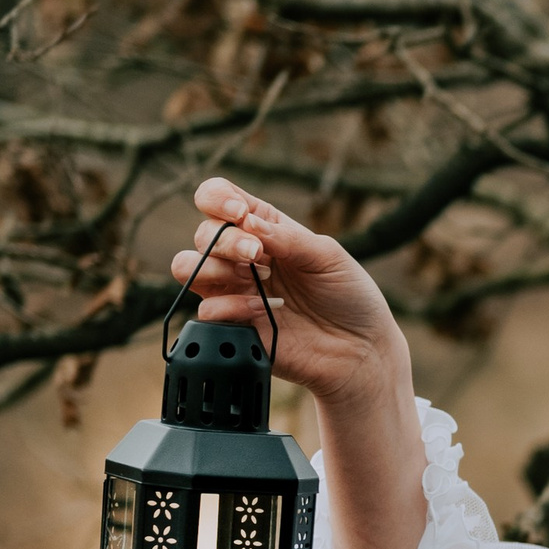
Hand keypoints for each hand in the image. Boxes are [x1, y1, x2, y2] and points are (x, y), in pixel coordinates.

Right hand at [172, 181, 407, 412]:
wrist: (361, 350)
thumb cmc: (350, 297)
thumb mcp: (327, 256)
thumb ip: (286, 237)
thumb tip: (245, 221)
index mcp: (265, 230)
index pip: (219, 199)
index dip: (218, 199)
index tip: (240, 214)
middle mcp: (243, 258)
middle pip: (204, 234)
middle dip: (226, 240)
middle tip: (257, 256)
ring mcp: (236, 291)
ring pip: (187, 267)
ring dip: (212, 267)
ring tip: (253, 279)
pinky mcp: (235, 326)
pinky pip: (206, 310)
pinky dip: (229, 307)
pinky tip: (261, 311)